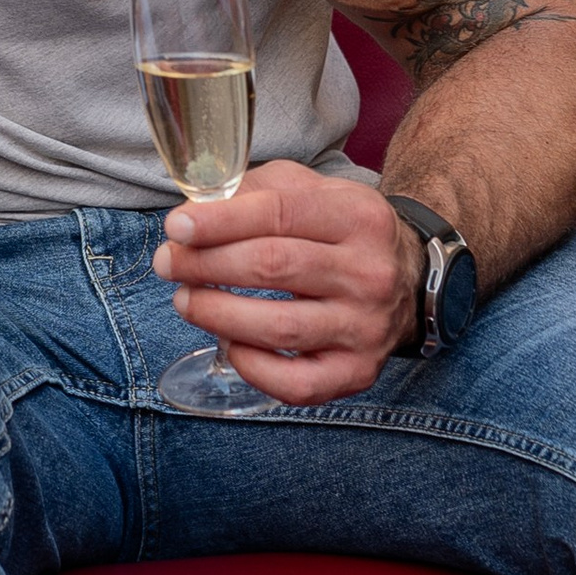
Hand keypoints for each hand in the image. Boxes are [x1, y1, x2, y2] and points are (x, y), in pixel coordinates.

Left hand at [153, 159, 419, 400]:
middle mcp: (368, 272)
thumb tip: (196, 211)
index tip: (176, 227)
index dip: (219, 222)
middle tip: (167, 263)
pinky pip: (297, 384)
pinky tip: (228, 344)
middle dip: (205, 265)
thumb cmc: (341, 230)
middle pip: (272, 267)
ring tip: (185, 300)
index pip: (278, 213)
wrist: (408, 278)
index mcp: (357, 215)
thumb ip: (255, 191)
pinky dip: (252, 367)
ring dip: (217, 315)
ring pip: (279, 327)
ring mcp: (366, 327)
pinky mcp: (358, 372)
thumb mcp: (310, 190)